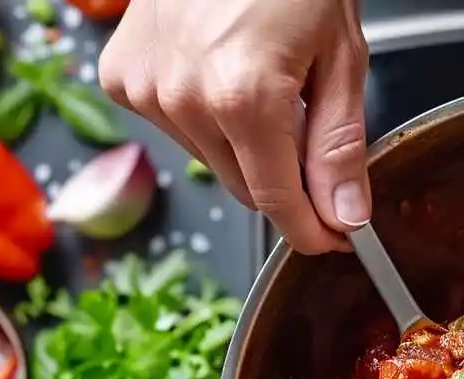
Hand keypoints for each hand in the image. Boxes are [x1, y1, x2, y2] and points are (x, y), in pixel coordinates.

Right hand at [100, 0, 369, 253]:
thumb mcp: (340, 55)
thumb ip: (339, 144)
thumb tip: (344, 214)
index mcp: (244, 97)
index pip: (277, 203)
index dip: (312, 229)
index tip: (334, 238)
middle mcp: (184, 100)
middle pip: (245, 186)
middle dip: (284, 175)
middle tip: (308, 123)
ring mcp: (145, 88)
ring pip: (211, 158)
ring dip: (242, 140)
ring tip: (260, 75)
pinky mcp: (120, 76)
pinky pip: (174, 125)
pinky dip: (202, 112)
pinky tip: (218, 65)